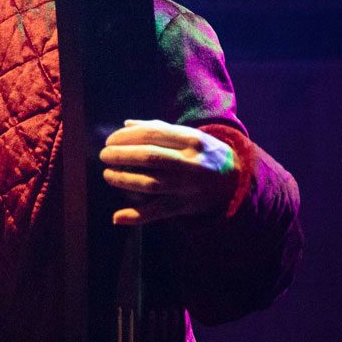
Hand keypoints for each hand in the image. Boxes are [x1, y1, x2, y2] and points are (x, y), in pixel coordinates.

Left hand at [98, 119, 238, 226]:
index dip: (126, 137)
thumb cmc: (205, 152)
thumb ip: (159, 128)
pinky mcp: (185, 206)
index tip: (110, 140)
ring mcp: (187, 186)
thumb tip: (126, 125)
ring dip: (124, 179)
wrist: (237, 179)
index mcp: (191, 139)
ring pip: (150, 183)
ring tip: (108, 174)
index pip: (152, 134)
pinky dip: (137, 216)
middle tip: (104, 155)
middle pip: (149, 157)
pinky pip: (158, 212)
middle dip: (121, 155)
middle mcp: (190, 162)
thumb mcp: (189, 135)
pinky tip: (117, 216)